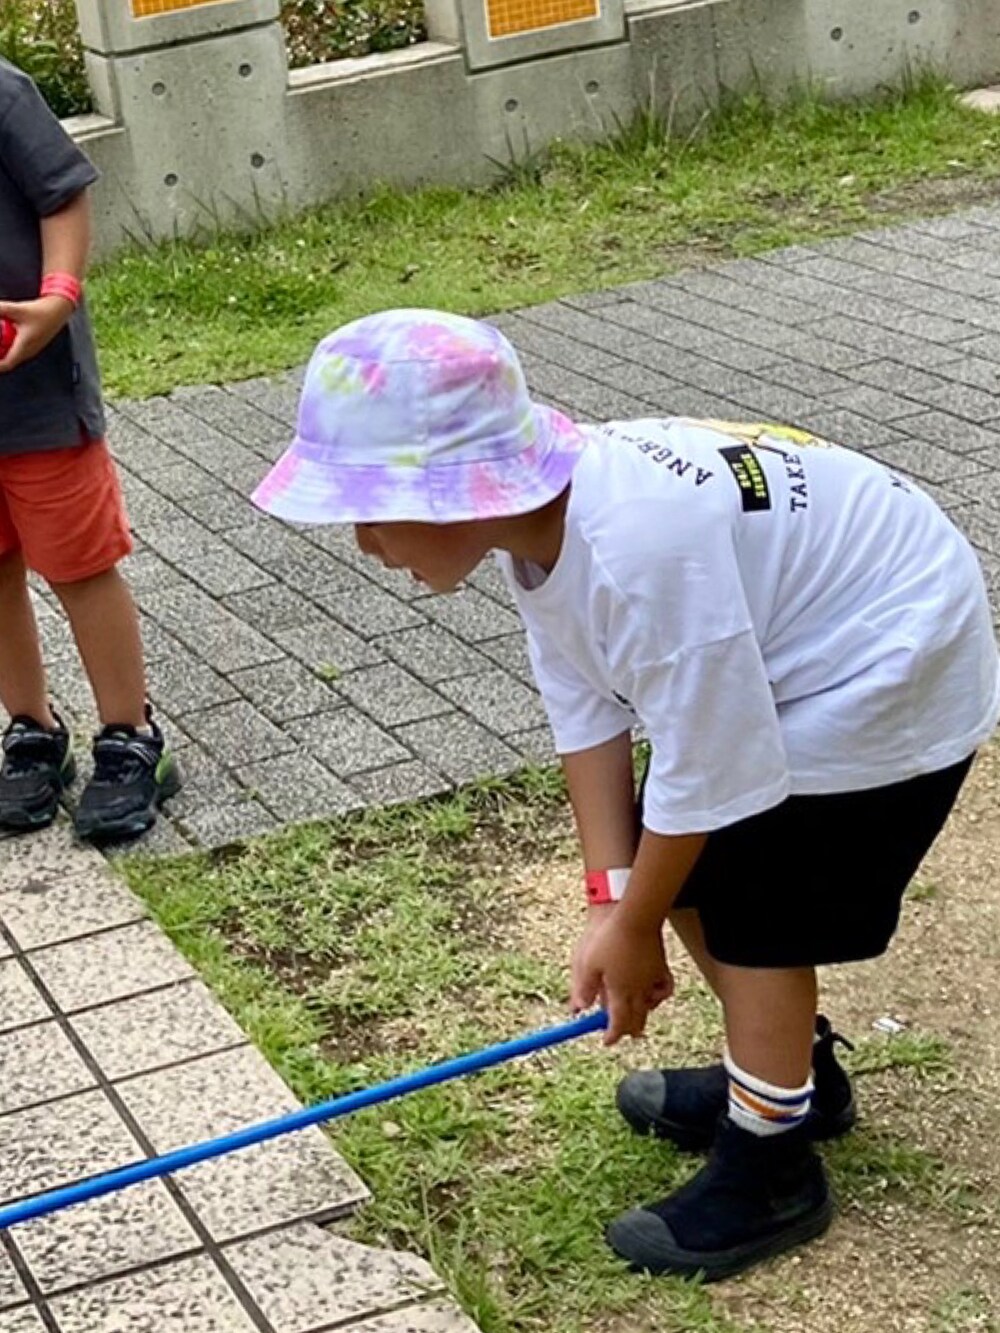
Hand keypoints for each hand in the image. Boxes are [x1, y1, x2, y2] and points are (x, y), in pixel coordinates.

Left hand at [0, 296, 73, 372]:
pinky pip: (17, 351)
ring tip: (1, 339)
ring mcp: (31, 350)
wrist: (57, 310)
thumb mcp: (17, 309)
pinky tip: (5, 335)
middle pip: (8, 361)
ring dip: (4, 351)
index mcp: (25, 346)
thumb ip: (1, 309)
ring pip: (13, 357)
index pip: (7, 364)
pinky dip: (9, 347)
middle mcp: (28, 352)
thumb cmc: (42, 312)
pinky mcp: (32, 346)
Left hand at [571, 910, 672, 1045]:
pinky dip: (658, 997)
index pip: (618, 1024)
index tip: (606, 1041)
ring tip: (632, 1014)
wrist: (636, 916)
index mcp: (620, 992)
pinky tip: (651, 994)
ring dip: (641, 1014)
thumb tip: (577, 1009)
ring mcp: (653, 980)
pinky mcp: (661, 967)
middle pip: (636, 1020)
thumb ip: (583, 988)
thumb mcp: (587, 963)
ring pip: (650, 1007)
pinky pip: (663, 990)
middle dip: (627, 1029)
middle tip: (618, 1031)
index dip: (612, 1035)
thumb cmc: (609, 938)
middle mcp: (639, 991)